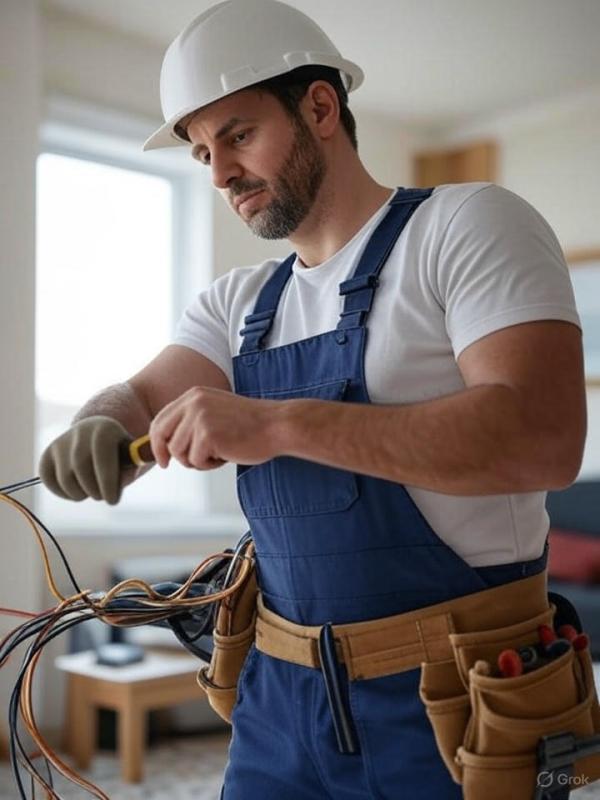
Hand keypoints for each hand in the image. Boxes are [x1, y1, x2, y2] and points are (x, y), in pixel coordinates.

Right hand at [38, 416, 132, 504]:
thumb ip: (130, 471)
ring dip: (80, 494)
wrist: (98, 438)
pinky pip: (49, 481)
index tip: (112, 501)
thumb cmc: (119, 454)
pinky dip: (63, 493)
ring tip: (92, 490)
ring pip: (65, 479)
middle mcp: (81, 431)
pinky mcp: (47, 454)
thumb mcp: (130, 459)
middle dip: (94, 490)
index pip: (102, 457)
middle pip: (81, 468)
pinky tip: (78, 489)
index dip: (107, 482)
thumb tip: (115, 486)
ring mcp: (61, 442)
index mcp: (106, 429)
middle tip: (104, 496)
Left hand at [149, 386, 283, 469]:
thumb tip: (168, 444)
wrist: (276, 426)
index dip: (156, 441)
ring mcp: (199, 418)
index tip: (162, 457)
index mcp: (194, 395)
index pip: (160, 419)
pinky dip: (209, 465)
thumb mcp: (216, 411)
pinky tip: (226, 455)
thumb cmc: (251, 424)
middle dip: (167, 454)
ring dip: (197, 460)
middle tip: (174, 464)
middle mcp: (193, 403)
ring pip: (179, 452)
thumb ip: (193, 420)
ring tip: (218, 453)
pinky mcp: (207, 435)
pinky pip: (195, 461)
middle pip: (162, 436)